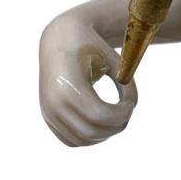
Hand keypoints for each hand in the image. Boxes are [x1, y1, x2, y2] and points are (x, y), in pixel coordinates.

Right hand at [39, 13, 137, 146]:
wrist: (60, 38)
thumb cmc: (89, 46)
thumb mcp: (112, 59)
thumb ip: (126, 84)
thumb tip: (132, 107)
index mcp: (67, 85)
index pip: (100, 115)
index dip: (122, 114)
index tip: (131, 104)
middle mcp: (53, 103)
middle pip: (91, 132)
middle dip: (116, 126)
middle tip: (127, 111)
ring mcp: (48, 112)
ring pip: (82, 140)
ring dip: (104, 134)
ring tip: (116, 115)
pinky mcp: (48, 117)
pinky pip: (71, 140)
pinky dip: (89, 136)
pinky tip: (101, 120)